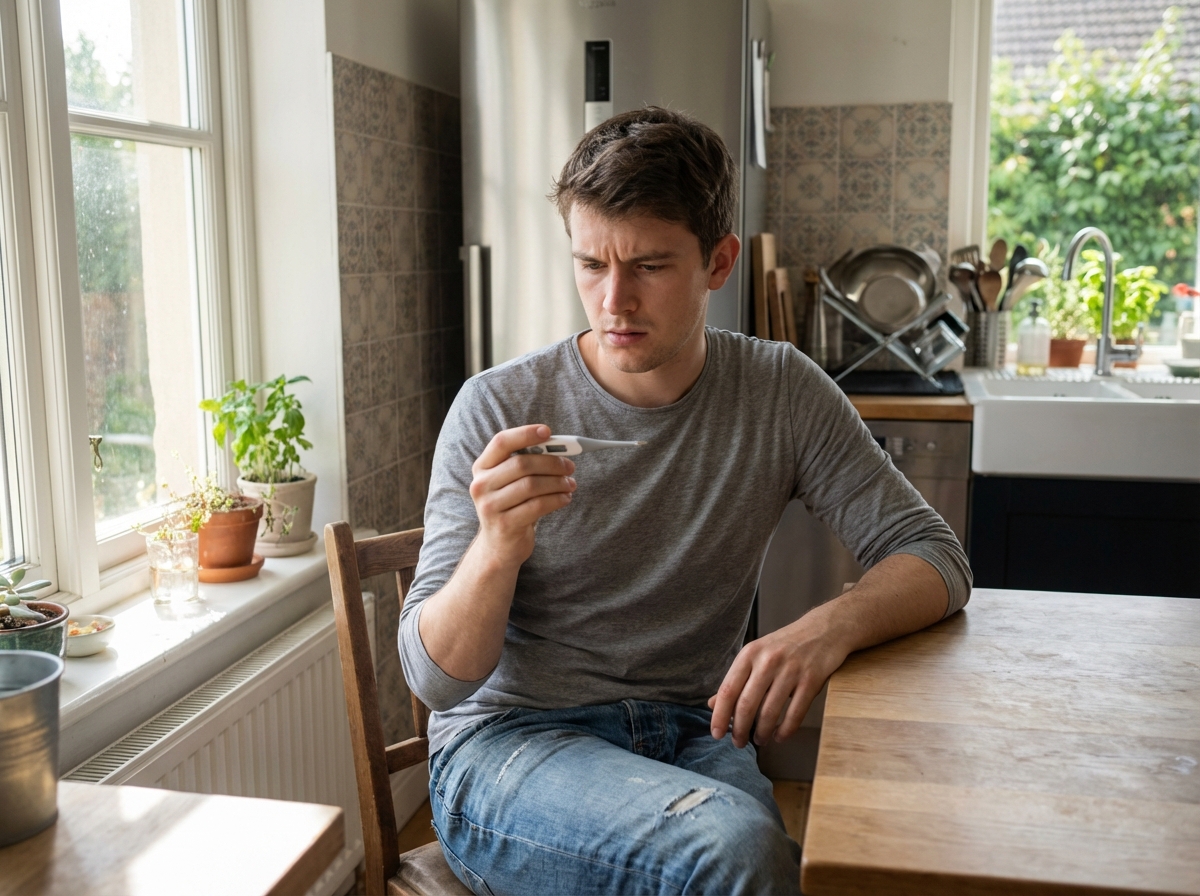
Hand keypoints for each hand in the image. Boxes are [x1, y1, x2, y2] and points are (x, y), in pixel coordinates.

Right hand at [470, 424, 575, 567]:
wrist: (499, 547)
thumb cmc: (511, 507)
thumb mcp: (510, 483)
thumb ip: (526, 463)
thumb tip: (559, 447)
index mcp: (482, 467)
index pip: (502, 442)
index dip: (526, 434)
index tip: (548, 432)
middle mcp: (481, 485)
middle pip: (521, 463)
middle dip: (551, 462)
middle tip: (570, 466)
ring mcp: (490, 506)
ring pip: (532, 485)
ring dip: (557, 482)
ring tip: (571, 484)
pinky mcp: (505, 524)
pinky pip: (538, 506)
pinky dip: (557, 499)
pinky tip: (565, 498)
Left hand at [707, 615, 847, 748]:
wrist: (824, 629)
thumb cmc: (786, 645)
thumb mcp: (757, 654)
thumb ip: (736, 679)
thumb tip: (713, 705)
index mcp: (749, 654)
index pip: (728, 690)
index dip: (720, 716)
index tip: (716, 734)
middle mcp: (767, 661)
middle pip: (746, 704)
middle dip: (740, 730)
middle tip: (738, 744)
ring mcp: (790, 670)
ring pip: (770, 712)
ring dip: (762, 732)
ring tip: (760, 740)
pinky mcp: (811, 680)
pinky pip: (795, 713)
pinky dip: (785, 730)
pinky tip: (780, 736)